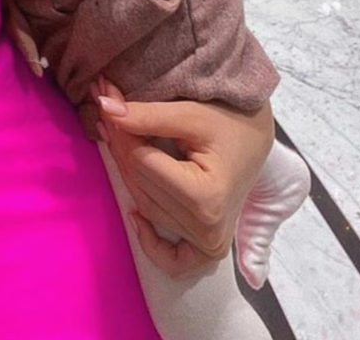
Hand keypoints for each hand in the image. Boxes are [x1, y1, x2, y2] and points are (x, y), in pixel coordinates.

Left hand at [94, 77, 273, 276]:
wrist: (256, 140)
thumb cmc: (229, 123)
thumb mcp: (190, 114)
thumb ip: (148, 116)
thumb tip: (104, 107)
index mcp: (206, 196)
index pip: (143, 163)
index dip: (122, 131)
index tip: (106, 100)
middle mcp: (208, 228)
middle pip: (142, 185)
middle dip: (120, 146)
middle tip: (105, 110)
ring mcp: (210, 244)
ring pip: (147, 207)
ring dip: (128, 174)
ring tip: (117, 137)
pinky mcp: (209, 250)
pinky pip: (171, 259)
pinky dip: (150, 243)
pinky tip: (134, 217)